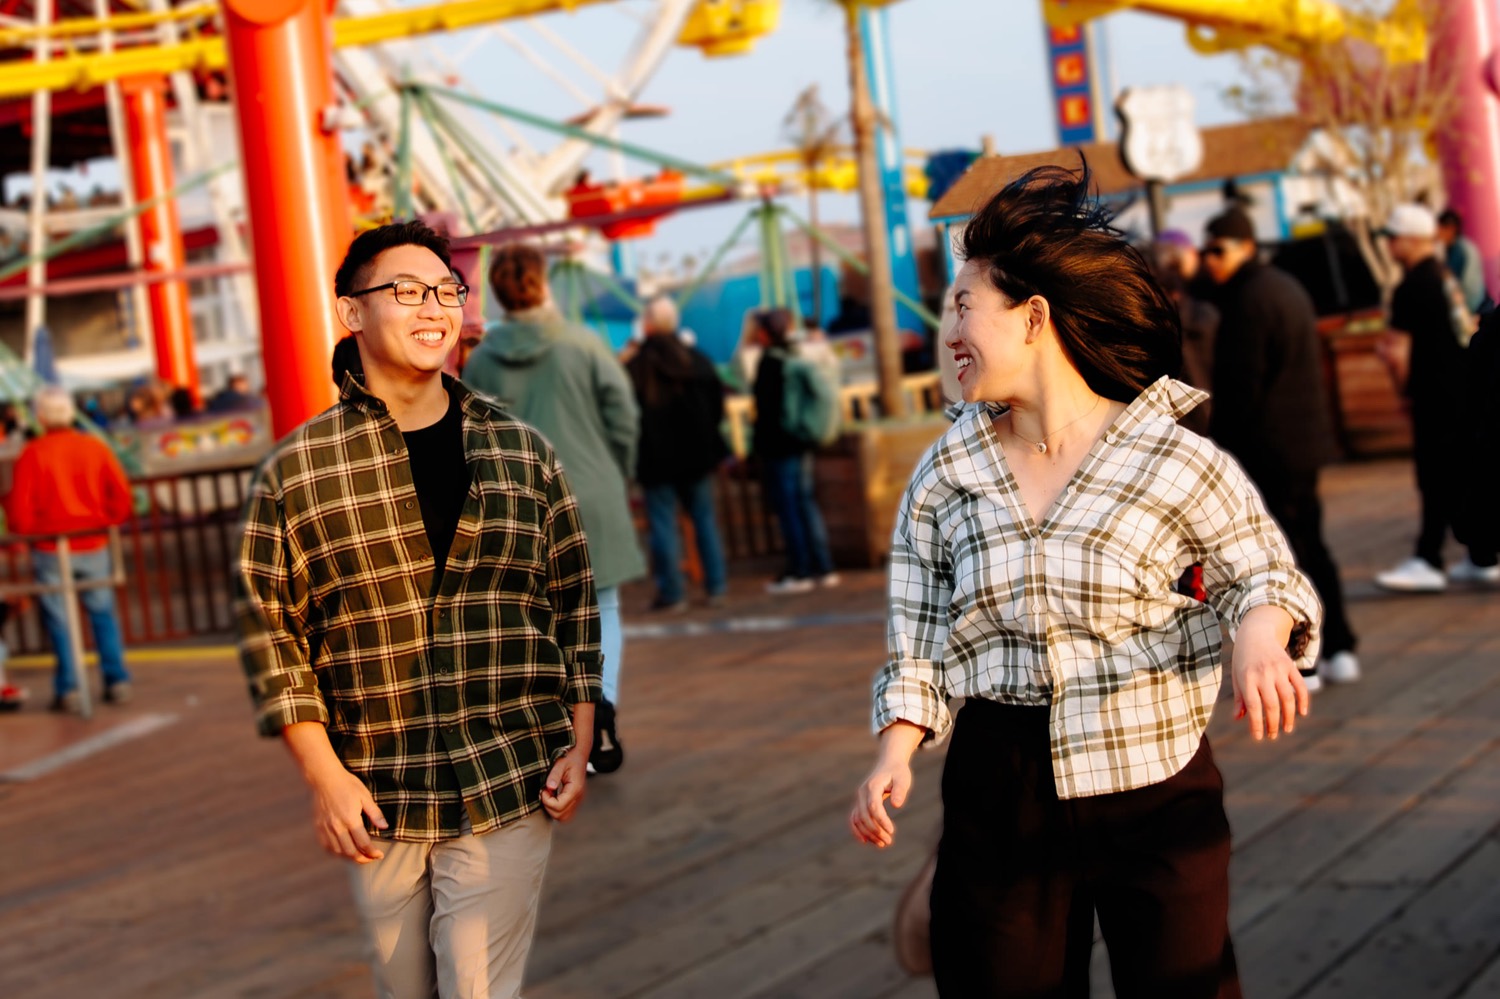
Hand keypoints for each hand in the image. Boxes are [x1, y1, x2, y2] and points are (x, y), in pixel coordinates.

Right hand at [306, 764, 387, 863]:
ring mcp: (326, 828)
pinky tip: (343, 851)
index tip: (379, 855)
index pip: (363, 843)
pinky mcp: (318, 827)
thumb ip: (375, 813)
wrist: (324, 778)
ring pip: (338, 852)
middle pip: (350, 852)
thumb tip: (385, 827)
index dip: (373, 852)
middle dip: (363, 859)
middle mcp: (337, 827)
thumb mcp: (365, 796)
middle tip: (371, 859)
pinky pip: (327, 846)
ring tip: (359, 857)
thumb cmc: (347, 785)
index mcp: (350, 819)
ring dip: (350, 858)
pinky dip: (336, 852)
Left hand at [541, 747, 587, 821]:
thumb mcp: (560, 762)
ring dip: (552, 809)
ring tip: (549, 794)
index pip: (559, 806)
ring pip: (563, 817)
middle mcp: (579, 797)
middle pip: (560, 815)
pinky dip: (557, 809)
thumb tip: (549, 787)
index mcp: (575, 788)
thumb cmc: (569, 756)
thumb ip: (554, 775)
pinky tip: (554, 796)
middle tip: (545, 792)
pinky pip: (566, 813)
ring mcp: (579, 800)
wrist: (580, 753)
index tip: (544, 789)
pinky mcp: (576, 800)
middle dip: (548, 806)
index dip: (547, 800)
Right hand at [851, 721, 924, 847]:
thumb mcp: (903, 778)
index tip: (892, 831)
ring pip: (857, 819)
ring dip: (868, 833)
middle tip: (888, 841)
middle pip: (864, 815)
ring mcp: (859, 798)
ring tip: (883, 843)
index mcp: (872, 786)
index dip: (881, 820)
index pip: (873, 807)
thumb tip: (896, 805)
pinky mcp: (859, 803)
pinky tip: (866, 841)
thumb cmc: (898, 772)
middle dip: (875, 831)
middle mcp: (862, 792)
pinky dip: (858, 830)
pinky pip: (854, 818)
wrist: (889, 763)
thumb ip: (900, 790)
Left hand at [1231, 613, 1308, 741]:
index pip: (1253, 706)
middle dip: (1273, 724)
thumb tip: (1238, 719)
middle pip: (1271, 705)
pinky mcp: (1290, 666)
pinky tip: (1302, 713)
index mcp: (1246, 678)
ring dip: (1288, 717)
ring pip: (1287, 698)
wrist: (1255, 633)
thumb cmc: (1243, 659)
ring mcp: (1278, 669)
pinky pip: (1300, 686)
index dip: (1257, 724)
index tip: (1258, 737)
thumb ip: (1239, 698)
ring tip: (1286, 729)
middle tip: (1273, 736)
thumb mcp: (1236, 676)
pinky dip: (1303, 700)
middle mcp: (1263, 674)